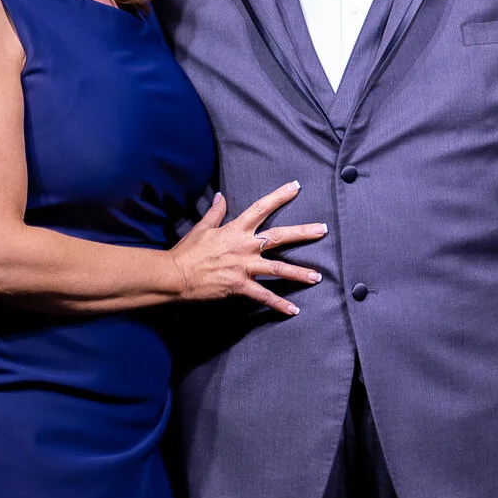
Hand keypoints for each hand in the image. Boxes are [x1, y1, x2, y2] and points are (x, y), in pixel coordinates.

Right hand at [167, 181, 325, 317]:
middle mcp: (245, 246)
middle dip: (303, 233)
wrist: (175, 275)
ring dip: (299, 273)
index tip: (295, 187)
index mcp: (236, 230)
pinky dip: (279, 304)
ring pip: (278, 269)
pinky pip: (264, 296)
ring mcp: (244, 267)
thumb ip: (215, 212)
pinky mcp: (240, 286)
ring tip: (317, 277)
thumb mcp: (202, 228)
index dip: (279, 196)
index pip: (261, 208)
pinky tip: (294, 310)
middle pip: (280, 236)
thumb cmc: (187, 252)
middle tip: (322, 230)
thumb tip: (220, 196)